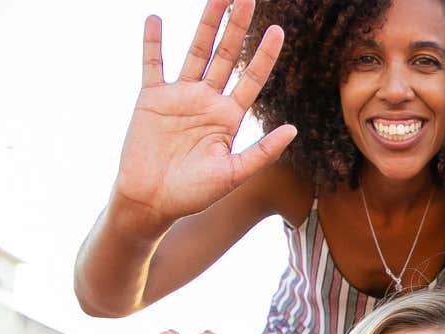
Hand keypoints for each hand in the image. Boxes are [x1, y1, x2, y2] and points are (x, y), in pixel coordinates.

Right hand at [112, 0, 296, 232]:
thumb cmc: (193, 194)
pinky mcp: (151, 99)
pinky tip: (155, 19)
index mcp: (229, 117)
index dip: (265, 55)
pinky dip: (152, 43)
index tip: (278, 30)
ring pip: (195, 51)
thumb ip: (262, 151)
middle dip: (237, 26)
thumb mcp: (233, 174)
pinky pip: (152, 64)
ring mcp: (179, 96)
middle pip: (226, 55)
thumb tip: (293, 129)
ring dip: (206, 24)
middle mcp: (207, 100)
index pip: (252, 78)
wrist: (151, 202)